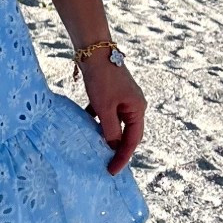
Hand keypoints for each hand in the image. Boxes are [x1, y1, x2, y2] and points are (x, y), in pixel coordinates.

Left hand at [80, 55, 145, 175]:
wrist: (94, 51)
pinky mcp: (111, 94)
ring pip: (115, 123)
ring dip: (106, 135)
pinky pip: (106, 113)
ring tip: (96, 151)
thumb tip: (112, 147)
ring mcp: (123, 99)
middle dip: (116, 149)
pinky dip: (97, 121)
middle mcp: (134, 105)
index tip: (112, 171)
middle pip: (127, 133)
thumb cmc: (102, 79)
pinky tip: (85, 127)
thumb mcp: (104, 108)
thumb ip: (109, 130)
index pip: (132, 140)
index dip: (122, 157)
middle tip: (106, 166)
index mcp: (137, 109)